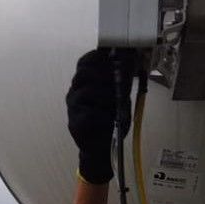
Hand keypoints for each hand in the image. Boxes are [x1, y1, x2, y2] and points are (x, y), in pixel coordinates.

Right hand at [65, 48, 137, 183]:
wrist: (103, 148)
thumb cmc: (110, 121)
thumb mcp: (120, 98)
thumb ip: (122, 82)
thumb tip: (131, 61)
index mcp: (84, 83)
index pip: (85, 62)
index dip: (97, 56)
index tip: (112, 55)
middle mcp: (75, 92)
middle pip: (82, 73)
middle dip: (102, 72)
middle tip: (117, 75)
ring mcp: (73, 107)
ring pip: (85, 91)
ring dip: (104, 93)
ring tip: (116, 100)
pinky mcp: (75, 123)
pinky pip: (87, 114)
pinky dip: (102, 115)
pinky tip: (109, 119)